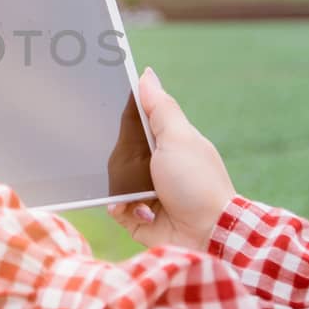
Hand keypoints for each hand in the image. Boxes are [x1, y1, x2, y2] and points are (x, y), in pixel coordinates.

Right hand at [107, 68, 235, 251]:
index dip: (121, 111)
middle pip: (120, 151)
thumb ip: (160, 107)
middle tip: (104, 151)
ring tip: (130, 190)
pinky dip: (120, 208)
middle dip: (112, 153)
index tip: (101, 99)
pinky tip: (134, 209)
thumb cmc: (197, 183)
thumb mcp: (178, 138)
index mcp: (167, 143)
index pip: (138, 121)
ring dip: (117, 184)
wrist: (207, 235)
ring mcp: (146, 193)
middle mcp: (155, 166)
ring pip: (112, 179)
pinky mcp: (136, 218)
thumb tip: (146, 73)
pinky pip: (114, 207)